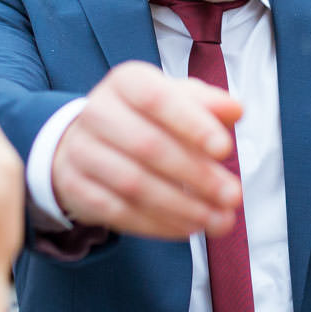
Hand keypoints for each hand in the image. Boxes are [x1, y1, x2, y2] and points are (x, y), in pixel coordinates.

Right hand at [50, 61, 244, 238]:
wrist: (86, 141)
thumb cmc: (145, 118)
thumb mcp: (176, 101)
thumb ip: (207, 104)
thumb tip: (235, 109)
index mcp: (126, 83)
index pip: (157, 99)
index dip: (192, 124)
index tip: (225, 149)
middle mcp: (96, 112)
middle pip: (147, 146)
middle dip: (196, 175)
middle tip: (232, 196)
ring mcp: (80, 151)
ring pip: (133, 184)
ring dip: (181, 207)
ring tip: (217, 220)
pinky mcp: (75, 187)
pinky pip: (117, 212)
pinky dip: (157, 224)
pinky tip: (187, 228)